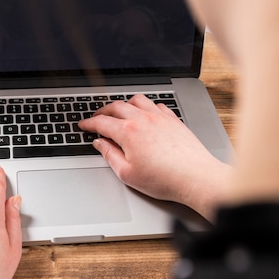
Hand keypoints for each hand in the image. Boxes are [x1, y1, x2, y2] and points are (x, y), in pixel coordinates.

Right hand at [79, 95, 231, 219]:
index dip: (88, 123)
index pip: (101, 122)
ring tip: (119, 112)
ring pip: (136, 99)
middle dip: (102, 111)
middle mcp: (143, 119)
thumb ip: (109, 155)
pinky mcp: (173, 119)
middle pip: (116, 106)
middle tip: (97, 118)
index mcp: (128, 132)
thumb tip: (99, 144)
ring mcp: (159, 117)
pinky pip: (156, 104)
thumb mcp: (127, 174)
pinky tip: (145, 115)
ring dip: (124, 104)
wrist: (195, 177)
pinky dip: (146, 107)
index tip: (83, 125)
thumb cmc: (164, 179)